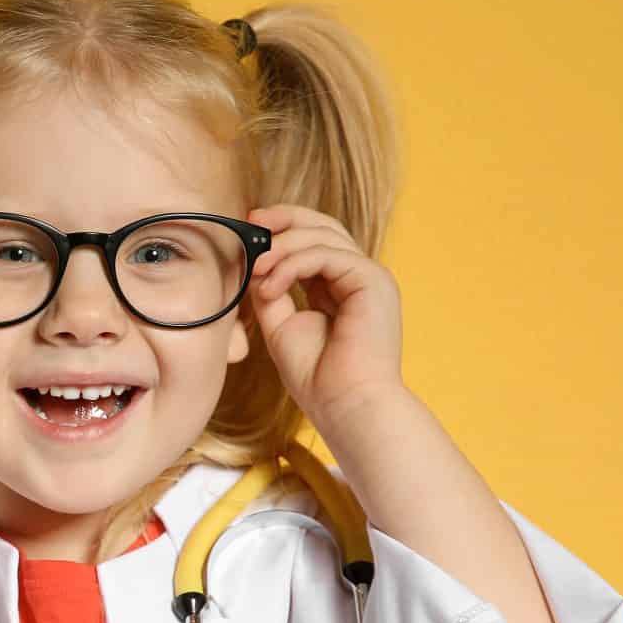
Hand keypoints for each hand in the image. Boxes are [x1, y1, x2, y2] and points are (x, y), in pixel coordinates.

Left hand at [245, 204, 406, 433]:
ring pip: (324, 236)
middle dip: (285, 218)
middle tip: (251, 221)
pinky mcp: (372, 281)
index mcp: (340, 287)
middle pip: (324, 227)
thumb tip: (252, 262)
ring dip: (281, 246)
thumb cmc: (316, 376)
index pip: (315, 242)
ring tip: (254, 267)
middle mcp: (358, 277)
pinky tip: (270, 286)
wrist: (345, 404)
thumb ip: (270, 291)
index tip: (250, 228)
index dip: (283, 229)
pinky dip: (292, 265)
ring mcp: (369, 277)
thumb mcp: (281, 325)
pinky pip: (327, 255)